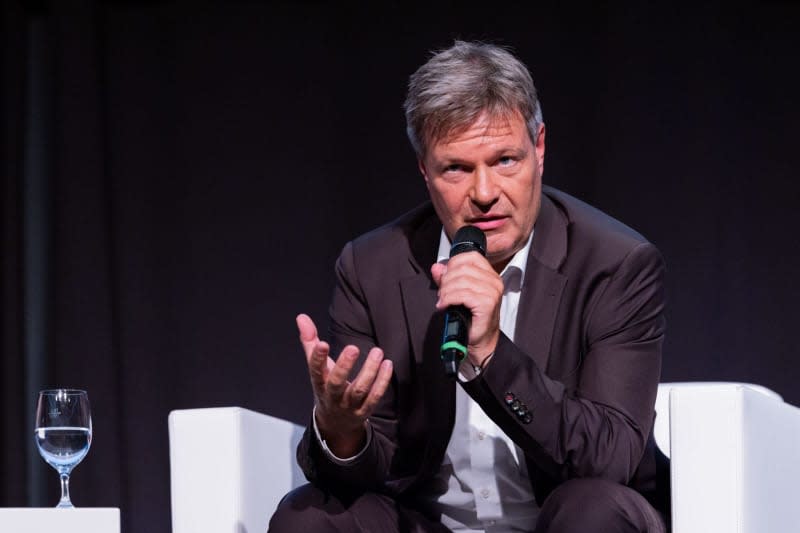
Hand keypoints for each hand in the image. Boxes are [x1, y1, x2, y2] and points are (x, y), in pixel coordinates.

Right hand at [296, 313, 392, 456]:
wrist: (335, 423)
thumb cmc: (326, 386)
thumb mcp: (317, 367)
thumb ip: (309, 341)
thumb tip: (301, 317)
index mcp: (319, 382)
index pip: (315, 371)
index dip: (317, 358)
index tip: (322, 344)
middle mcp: (332, 396)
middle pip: (336, 383)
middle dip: (344, 367)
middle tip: (353, 347)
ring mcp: (349, 405)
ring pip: (359, 390)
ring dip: (369, 372)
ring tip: (378, 352)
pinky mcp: (364, 410)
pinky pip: (374, 397)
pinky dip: (382, 381)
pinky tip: (388, 364)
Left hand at [430, 252, 502, 363]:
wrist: (481, 340)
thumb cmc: (472, 318)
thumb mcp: (457, 293)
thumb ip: (447, 279)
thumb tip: (436, 267)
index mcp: (490, 275)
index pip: (470, 257)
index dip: (453, 264)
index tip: (444, 277)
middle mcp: (494, 281)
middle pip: (462, 268)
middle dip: (446, 280)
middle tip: (442, 293)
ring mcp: (492, 291)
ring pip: (461, 281)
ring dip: (446, 291)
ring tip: (442, 300)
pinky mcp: (487, 303)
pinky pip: (462, 294)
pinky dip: (449, 299)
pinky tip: (444, 305)